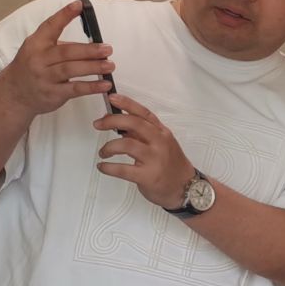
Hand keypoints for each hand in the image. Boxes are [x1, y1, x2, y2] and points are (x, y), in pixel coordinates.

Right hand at [0, 0, 113, 116]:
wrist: (13, 94)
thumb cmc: (31, 68)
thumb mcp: (38, 51)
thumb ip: (59, 46)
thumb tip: (92, 45)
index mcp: (36, 43)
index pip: (51, 26)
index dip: (64, 15)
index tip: (78, 5)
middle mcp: (39, 59)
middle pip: (66, 52)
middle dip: (89, 50)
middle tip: (107, 49)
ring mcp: (45, 77)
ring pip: (71, 69)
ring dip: (93, 67)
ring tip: (110, 65)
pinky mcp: (52, 93)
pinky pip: (74, 89)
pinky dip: (91, 87)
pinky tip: (105, 85)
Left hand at [94, 94, 195, 208]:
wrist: (186, 188)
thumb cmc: (171, 165)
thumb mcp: (161, 144)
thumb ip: (142, 133)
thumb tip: (118, 123)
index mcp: (162, 133)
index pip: (144, 113)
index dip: (127, 104)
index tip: (112, 98)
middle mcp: (160, 143)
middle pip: (134, 124)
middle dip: (112, 121)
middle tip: (98, 124)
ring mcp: (155, 160)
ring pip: (126, 145)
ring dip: (108, 147)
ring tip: (103, 152)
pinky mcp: (148, 177)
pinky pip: (122, 169)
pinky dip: (108, 167)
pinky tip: (103, 166)